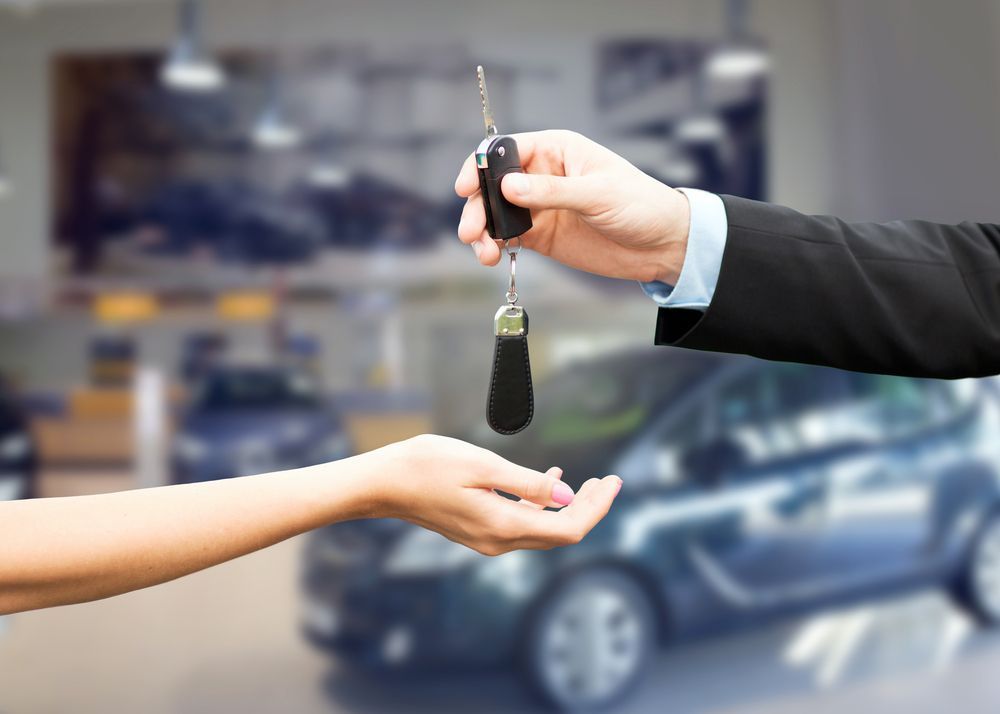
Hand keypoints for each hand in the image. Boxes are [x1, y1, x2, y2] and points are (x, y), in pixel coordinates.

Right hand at [369, 434, 620, 555]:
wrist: (382, 484)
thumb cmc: (426, 466)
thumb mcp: (482, 465)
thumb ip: (526, 483)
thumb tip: (565, 496)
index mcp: (503, 526)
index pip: (567, 528)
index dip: (596, 508)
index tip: (614, 482)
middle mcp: (498, 541)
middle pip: (559, 533)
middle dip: (589, 508)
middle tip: (612, 481)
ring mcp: (487, 539)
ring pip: (543, 529)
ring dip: (568, 507)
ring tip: (591, 481)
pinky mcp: (477, 530)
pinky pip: (522, 523)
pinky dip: (542, 505)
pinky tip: (551, 480)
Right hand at [455, 130, 690, 283]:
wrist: (661, 245)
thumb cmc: (640, 205)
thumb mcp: (597, 194)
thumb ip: (552, 192)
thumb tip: (508, 188)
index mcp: (556, 150)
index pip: (507, 150)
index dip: (482, 166)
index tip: (466, 187)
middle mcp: (542, 175)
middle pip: (494, 185)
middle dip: (478, 206)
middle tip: (471, 230)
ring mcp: (540, 206)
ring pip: (496, 213)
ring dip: (483, 230)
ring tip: (483, 252)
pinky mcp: (541, 234)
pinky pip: (508, 236)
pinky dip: (495, 246)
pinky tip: (492, 256)